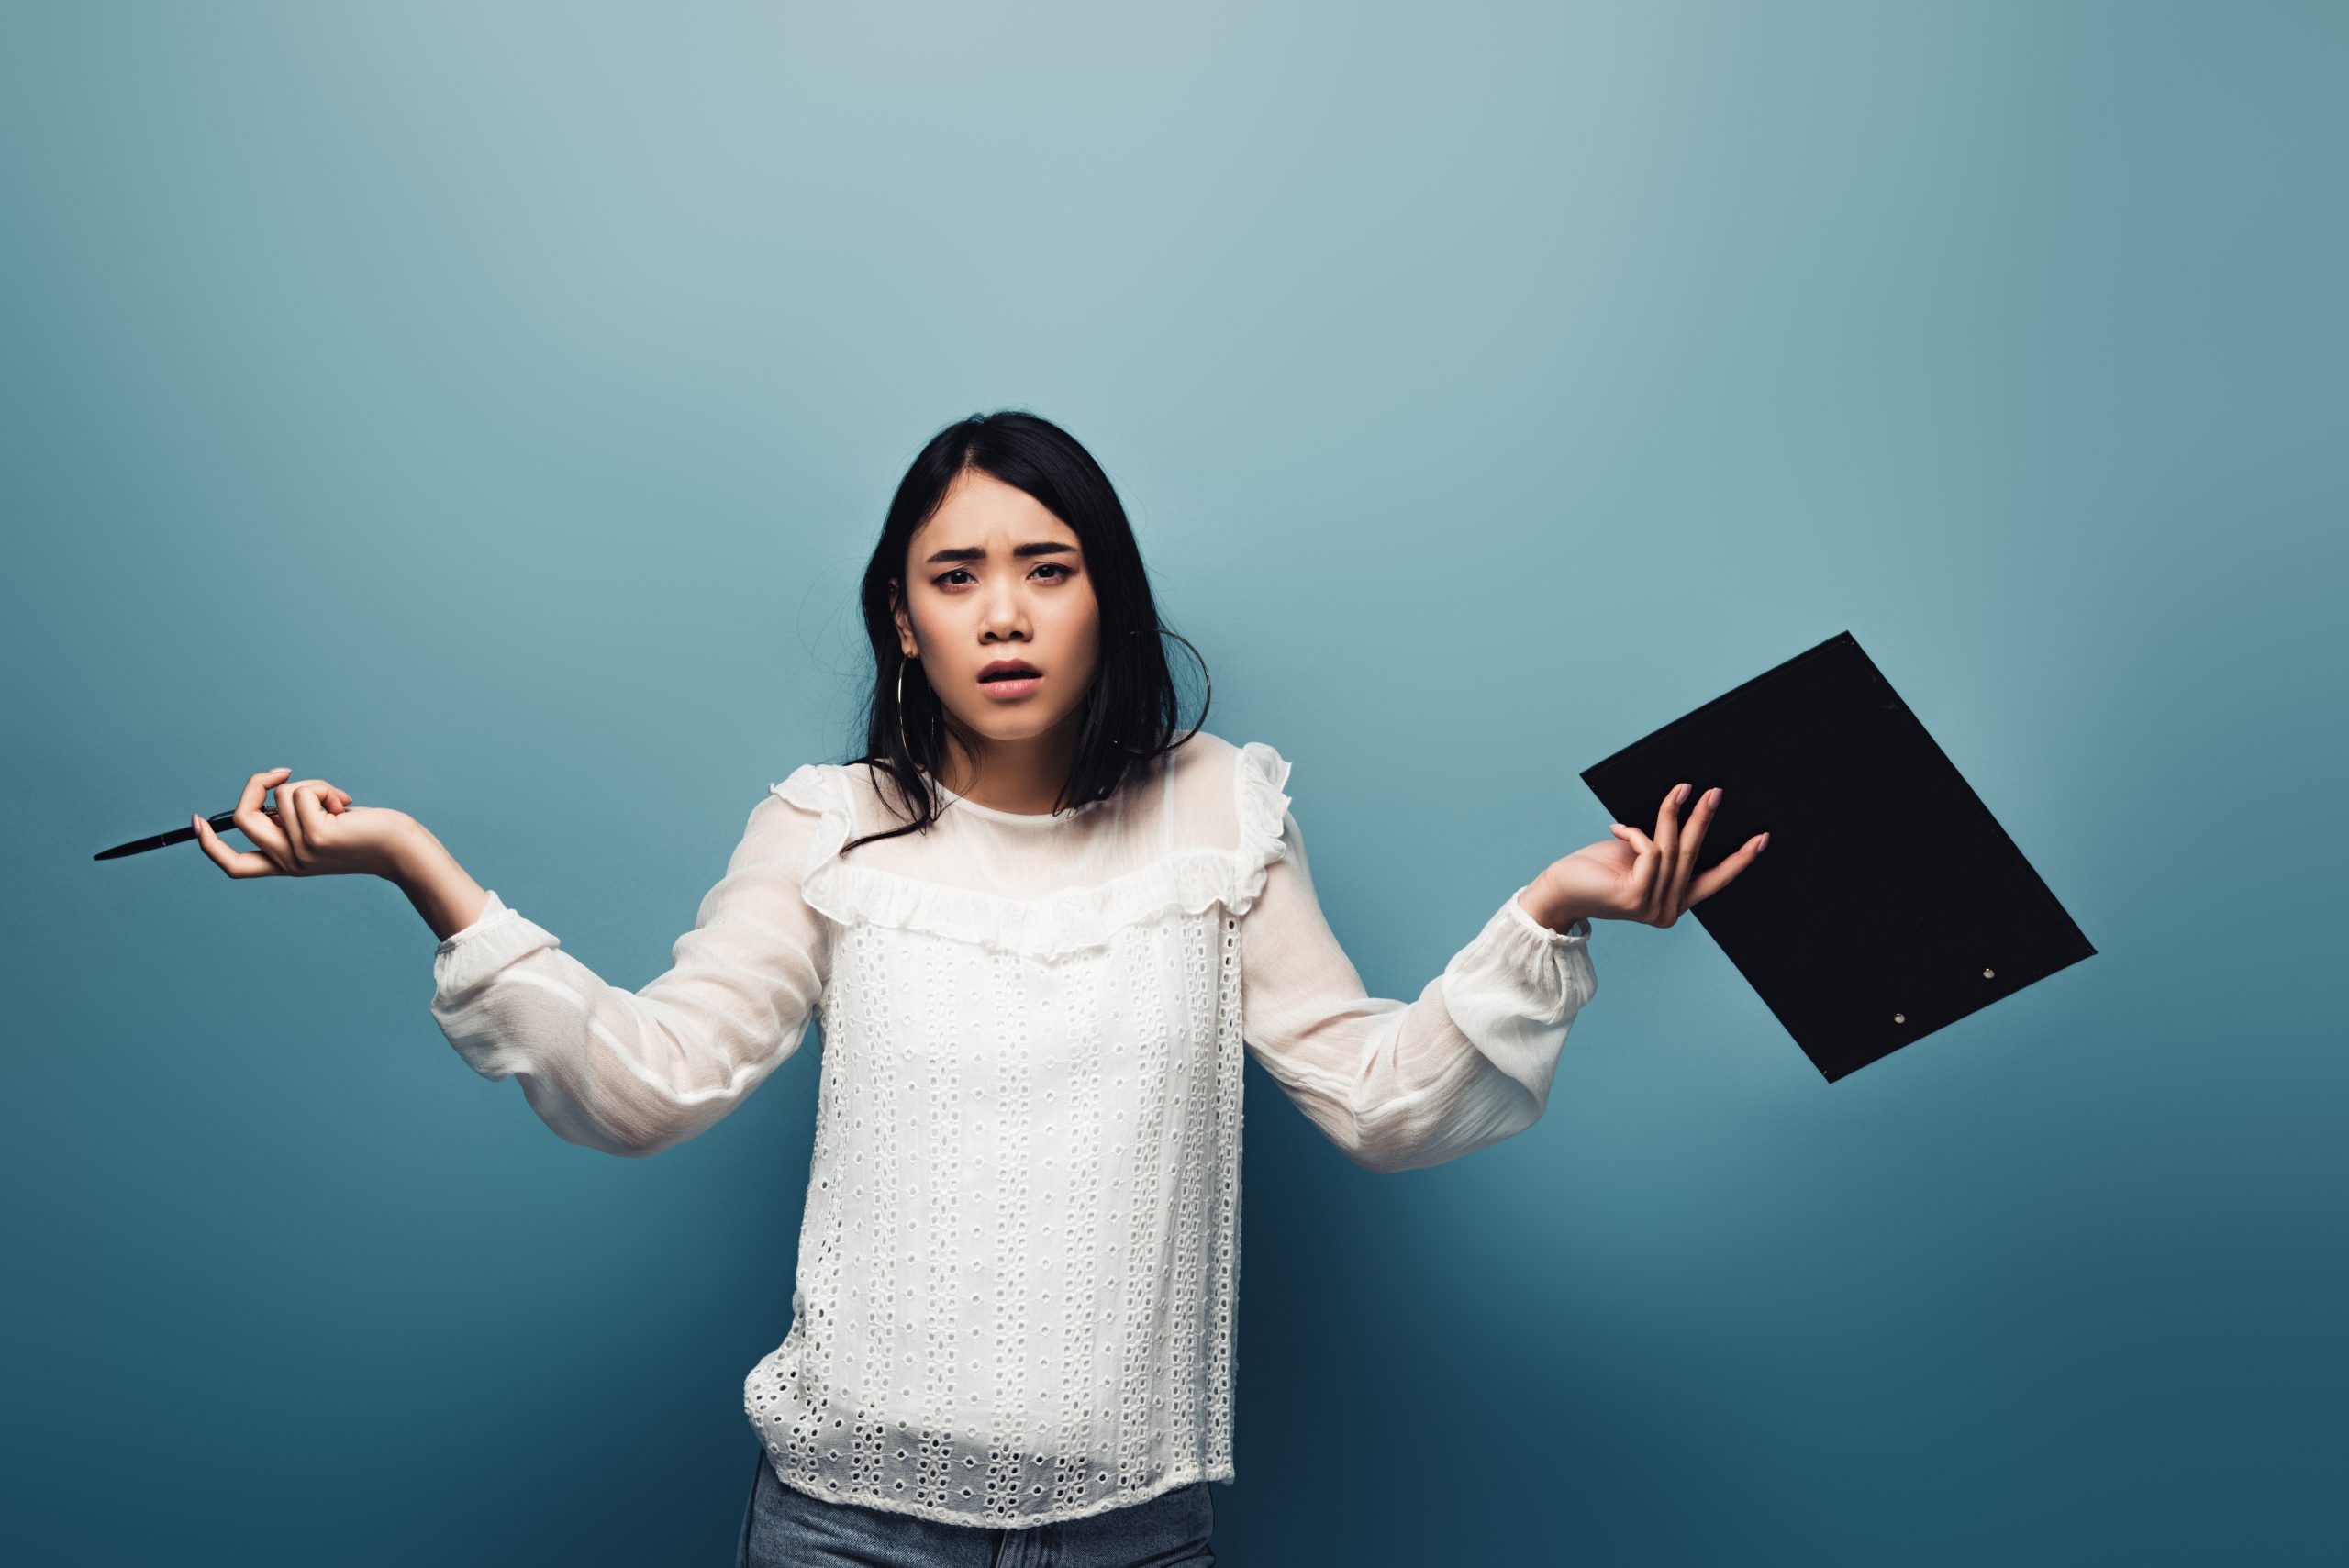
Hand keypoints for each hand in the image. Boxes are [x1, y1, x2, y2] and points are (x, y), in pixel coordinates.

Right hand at [192, 766, 418, 879]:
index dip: (209, 843)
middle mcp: (287, 862)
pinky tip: (345, 805)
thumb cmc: (366, 833)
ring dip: (311, 786)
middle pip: (241, 818)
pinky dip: (323, 788)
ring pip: (279, 795)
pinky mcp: (315, 837)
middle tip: (281, 772)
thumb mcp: (319, 827)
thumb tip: (275, 790)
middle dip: (255, 783)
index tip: (196, 820)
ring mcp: (300, 851)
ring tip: (337, 802)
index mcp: (284, 863)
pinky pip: (302, 792)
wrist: (400, 849)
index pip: (234, 864)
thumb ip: (293, 818)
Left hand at [1526, 781, 1768, 928]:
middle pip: (1694, 856)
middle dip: (1706, 820)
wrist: (1560, 888)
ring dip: (1673, 815)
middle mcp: (1668, 912)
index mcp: (1674, 903)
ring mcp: (1652, 908)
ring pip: (1672, 850)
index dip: (1740, 859)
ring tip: (1678, 790)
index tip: (1762, 838)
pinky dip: (1637, 834)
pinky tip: (1617, 829)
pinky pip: (1650, 852)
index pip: (1715, 880)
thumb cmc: (1597, 869)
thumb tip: (1686, 819)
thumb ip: (1665, 851)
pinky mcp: (1634, 897)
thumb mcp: (1640, 857)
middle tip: (1716, 792)